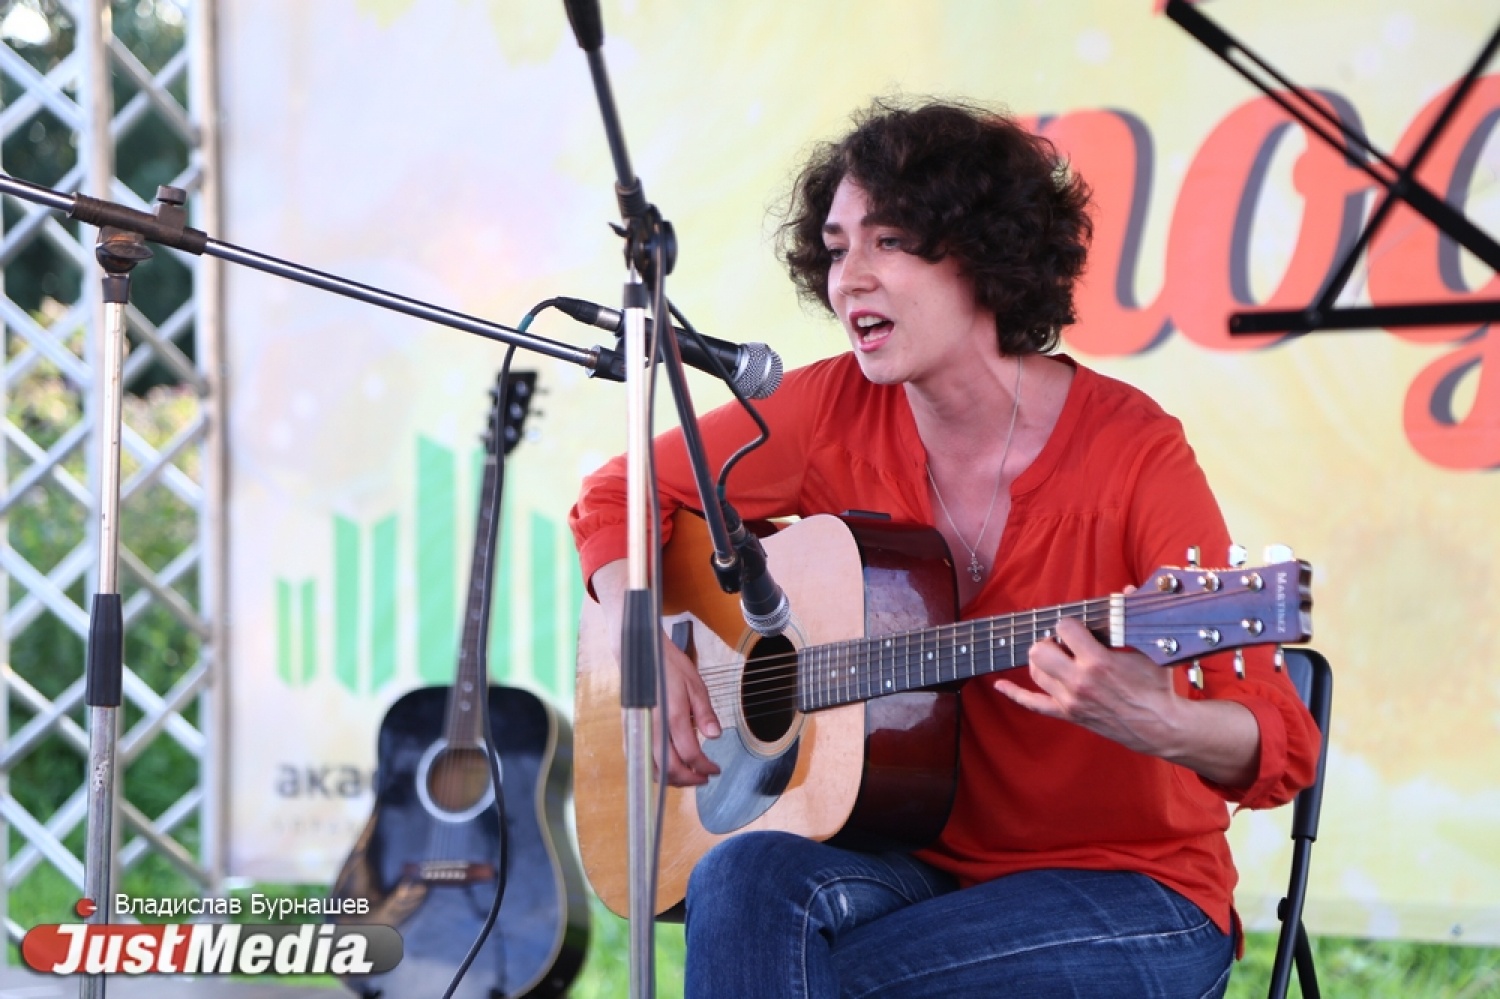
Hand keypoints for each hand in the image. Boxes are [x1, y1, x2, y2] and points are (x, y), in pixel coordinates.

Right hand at [591, 559, 721, 787]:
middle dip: (689, 779)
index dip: (705, 767)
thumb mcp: (695, 684)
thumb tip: (715, 736)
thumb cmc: (669, 666)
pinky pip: (640, 759)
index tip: (716, 769)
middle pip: (670, 768)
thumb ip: (704, 713)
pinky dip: (654, 770)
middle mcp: (653, 727)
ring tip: (688, 775)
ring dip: (672, 779)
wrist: (640, 653)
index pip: (690, 753)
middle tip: (704, 778)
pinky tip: (667, 767)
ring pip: (653, 768)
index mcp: (672, 715)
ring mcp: (639, 730)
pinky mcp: (630, 730)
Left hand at [992, 616, 1182, 756]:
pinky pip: (1033, 704)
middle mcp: (1079, 681)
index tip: (1079, 627)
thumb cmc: (1157, 687)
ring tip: (1057, 656)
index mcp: (1098, 662)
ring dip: (1041, 660)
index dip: (1070, 623)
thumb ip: (1131, 620)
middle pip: (1040, 650)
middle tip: (1063, 642)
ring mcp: (1070, 700)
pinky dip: (1014, 694)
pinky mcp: (1068, 714)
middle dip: (1049, 640)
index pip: (1065, 628)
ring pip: (1035, 671)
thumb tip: (1129, 589)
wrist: (1159, 726)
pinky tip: (1000, 686)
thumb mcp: (1148, 650)